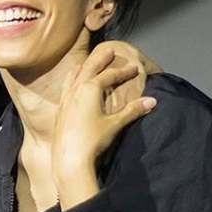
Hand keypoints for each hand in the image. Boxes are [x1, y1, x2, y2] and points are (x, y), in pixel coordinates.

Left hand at [53, 48, 156, 206]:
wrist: (70, 160)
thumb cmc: (92, 140)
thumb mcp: (115, 124)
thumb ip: (133, 110)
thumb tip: (152, 101)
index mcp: (90, 89)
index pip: (109, 75)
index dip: (123, 71)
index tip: (134, 69)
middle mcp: (75, 91)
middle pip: (89, 70)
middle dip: (100, 60)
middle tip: (108, 51)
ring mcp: (65, 101)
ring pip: (73, 78)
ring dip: (82, 69)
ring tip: (84, 63)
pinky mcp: (59, 112)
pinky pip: (65, 90)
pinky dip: (70, 82)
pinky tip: (70, 86)